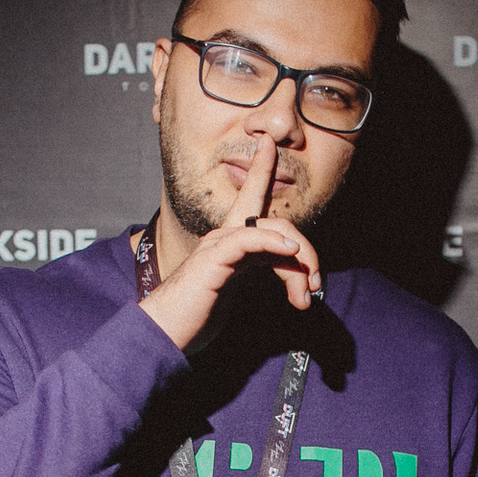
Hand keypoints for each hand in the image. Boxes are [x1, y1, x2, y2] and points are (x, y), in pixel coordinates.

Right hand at [139, 133, 323, 350]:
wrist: (163, 331)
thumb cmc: (195, 315)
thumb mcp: (236, 295)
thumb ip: (260, 280)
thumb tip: (297, 283)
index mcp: (229, 243)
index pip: (249, 200)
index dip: (260, 170)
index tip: (268, 144)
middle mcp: (224, 238)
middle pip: (277, 224)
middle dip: (306, 253)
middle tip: (314, 287)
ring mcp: (218, 245)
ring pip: (271, 230)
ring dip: (299, 259)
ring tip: (306, 292)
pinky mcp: (213, 258)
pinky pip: (249, 239)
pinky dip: (274, 243)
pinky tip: (291, 252)